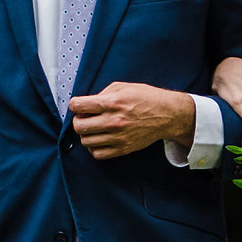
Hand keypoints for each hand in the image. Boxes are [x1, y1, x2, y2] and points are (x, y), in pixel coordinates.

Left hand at [68, 82, 195, 159]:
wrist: (166, 115)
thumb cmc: (145, 98)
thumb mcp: (123, 87)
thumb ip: (102, 94)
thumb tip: (86, 105)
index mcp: (112, 102)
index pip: (78, 106)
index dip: (75, 105)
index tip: (79, 105)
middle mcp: (113, 121)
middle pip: (78, 126)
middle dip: (78, 121)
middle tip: (85, 118)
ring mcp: (118, 137)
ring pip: (86, 141)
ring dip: (86, 134)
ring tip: (94, 128)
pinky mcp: (123, 149)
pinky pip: (98, 154)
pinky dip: (94, 147)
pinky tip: (100, 139)